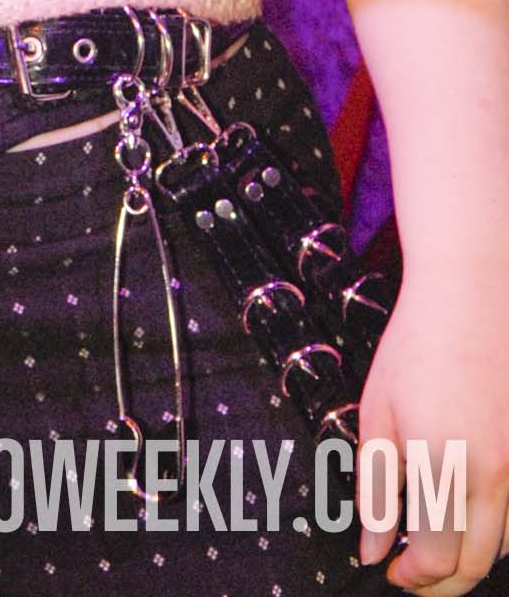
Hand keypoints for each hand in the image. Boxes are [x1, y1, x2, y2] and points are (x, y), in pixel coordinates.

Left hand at [358, 260, 508, 593]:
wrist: (468, 298)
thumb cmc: (416, 348)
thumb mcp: (378, 415)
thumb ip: (375, 489)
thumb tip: (370, 547)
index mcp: (443, 465)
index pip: (434, 559)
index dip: (408, 577)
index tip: (389, 571)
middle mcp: (492, 475)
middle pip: (475, 565)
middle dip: (440, 583)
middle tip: (411, 573)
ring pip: (504, 546)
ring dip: (469, 558)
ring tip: (433, 543)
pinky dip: (493, 530)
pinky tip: (463, 514)